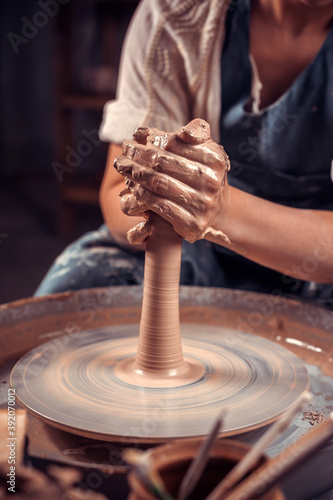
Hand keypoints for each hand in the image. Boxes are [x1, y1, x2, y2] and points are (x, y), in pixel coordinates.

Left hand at [114, 119, 229, 243]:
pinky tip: (132, 186)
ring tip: (122, 165)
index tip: (135, 137)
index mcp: (215, 159)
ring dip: (135, 173)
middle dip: (138, 155)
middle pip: (163, 163)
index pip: (174, 144)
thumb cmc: (204, 172)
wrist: (218, 209)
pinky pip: (158, 204)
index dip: (151, 139)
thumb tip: (181, 132)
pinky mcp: (190, 223)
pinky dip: (141, 193)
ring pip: (157, 183)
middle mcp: (210, 181)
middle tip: (124, 151)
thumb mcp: (206, 148)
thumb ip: (196, 131)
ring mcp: (201, 204)